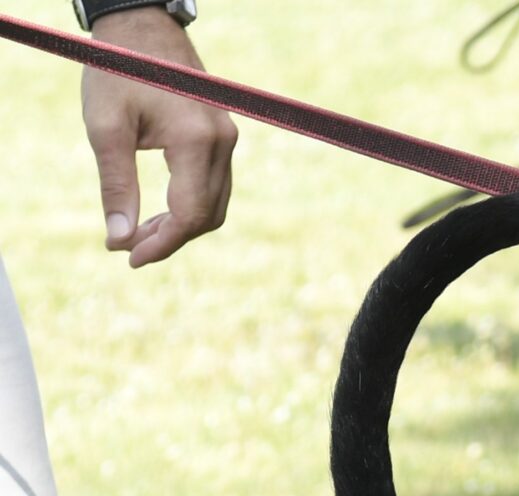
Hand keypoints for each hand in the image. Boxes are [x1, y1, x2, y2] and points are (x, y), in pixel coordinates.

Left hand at [82, 7, 235, 266]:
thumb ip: (116, 185)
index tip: (129, 258)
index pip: (189, 213)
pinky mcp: (224, 139)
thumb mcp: (106, 128)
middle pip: (207, 216)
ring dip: (180, 226)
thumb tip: (119, 238)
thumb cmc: (120, 73)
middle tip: (128, 247)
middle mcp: (222, 144)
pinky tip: (159, 210)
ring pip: (215, 206)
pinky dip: (189, 207)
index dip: (162, 244)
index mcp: (196, 140)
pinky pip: (215, 188)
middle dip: (169, 238)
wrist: (143, 31)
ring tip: (140, 232)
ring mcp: (228, 141)